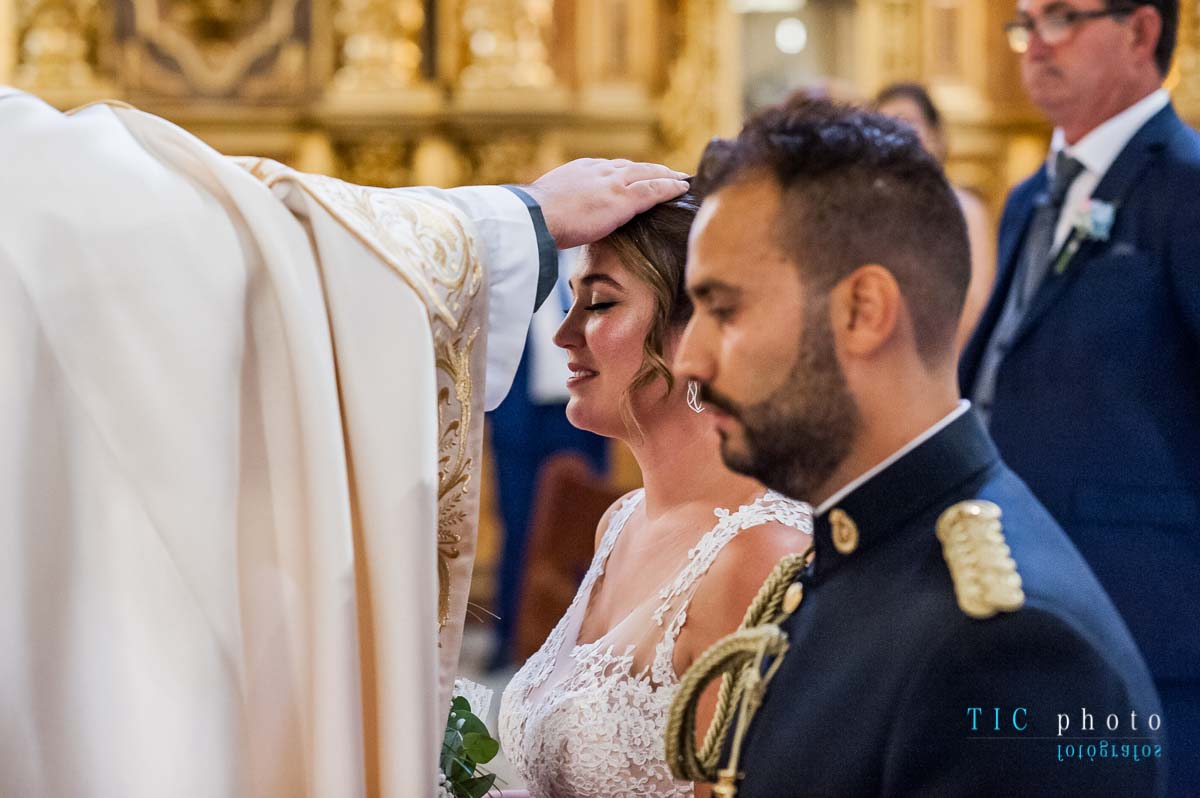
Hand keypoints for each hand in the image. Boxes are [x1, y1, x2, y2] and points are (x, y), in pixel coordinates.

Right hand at [523, 159, 689, 248]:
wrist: (533, 217)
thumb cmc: (533, 217)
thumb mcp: (548, 203)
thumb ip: (562, 204)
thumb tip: (561, 218)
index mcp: (580, 170)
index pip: (610, 167)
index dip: (627, 171)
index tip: (636, 174)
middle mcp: (599, 171)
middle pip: (633, 167)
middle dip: (651, 169)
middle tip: (668, 172)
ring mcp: (613, 184)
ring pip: (648, 174)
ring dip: (666, 176)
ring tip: (681, 179)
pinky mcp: (623, 200)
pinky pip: (653, 190)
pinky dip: (670, 187)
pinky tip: (683, 189)